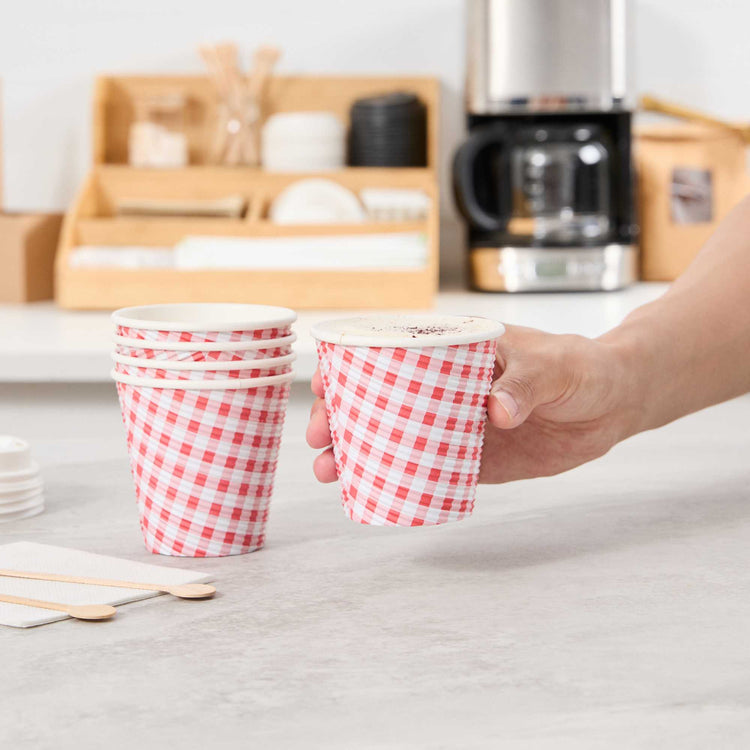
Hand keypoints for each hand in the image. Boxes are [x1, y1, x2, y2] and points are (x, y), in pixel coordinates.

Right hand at [306, 325, 639, 483]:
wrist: (613, 402)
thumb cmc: (580, 365)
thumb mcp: (554, 364)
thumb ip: (525, 382)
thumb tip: (495, 411)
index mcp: (455, 353)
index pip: (391, 355)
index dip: (350, 368)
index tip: (323, 384)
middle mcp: (446, 389)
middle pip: (381, 401)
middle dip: (343, 417)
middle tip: (319, 438)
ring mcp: (457, 426)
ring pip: (397, 439)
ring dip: (361, 453)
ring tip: (330, 471)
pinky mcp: (476, 461)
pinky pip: (431, 471)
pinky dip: (402, 481)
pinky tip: (373, 491)